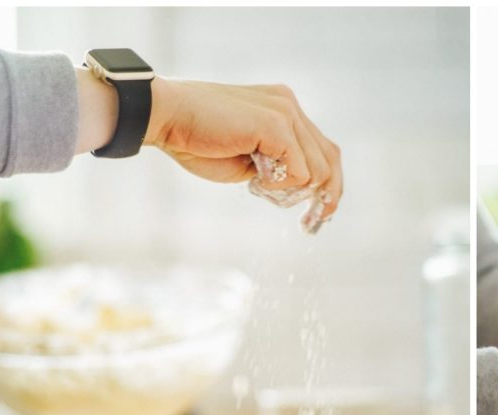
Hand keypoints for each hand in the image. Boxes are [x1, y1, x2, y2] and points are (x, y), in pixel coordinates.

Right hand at [147, 78, 342, 216]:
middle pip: (331, 161)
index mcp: (284, 110)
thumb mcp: (249, 158)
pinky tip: (253, 178)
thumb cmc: (198, 140)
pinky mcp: (276, 125)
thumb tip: (304, 189)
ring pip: (318, 170)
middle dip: (325, 199)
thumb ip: (278, 166)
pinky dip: (279, 186)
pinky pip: (300, 172)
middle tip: (312, 225)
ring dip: (290, 191)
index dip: (329, 186)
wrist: (166, 117)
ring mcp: (285, 112)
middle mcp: (289, 106)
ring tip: (258, 185)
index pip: (325, 151)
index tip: (319, 216)